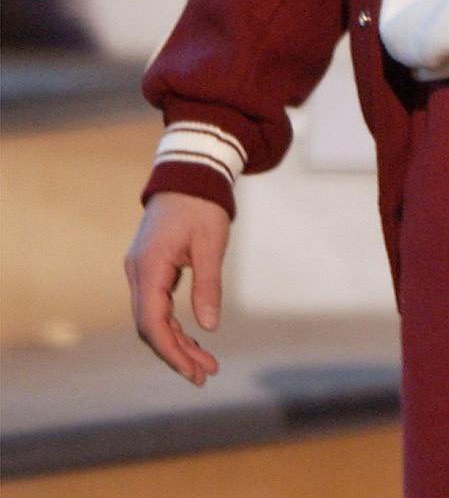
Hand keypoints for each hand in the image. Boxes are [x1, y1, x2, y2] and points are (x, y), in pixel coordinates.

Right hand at [125, 191, 229, 384]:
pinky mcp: (150, 269)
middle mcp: (138, 272)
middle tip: (206, 375)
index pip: (152, 322)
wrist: (188, 174)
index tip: (193, 371)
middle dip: (176, 353)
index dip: (171, 351)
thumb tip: (209, 327)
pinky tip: (194, 340)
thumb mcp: (210, 243)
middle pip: (150, 326)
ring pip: (153, 320)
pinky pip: (157, 307)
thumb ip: (208, 284)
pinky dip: (173, 326)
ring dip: (177, 343)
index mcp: (149, 266)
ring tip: (205, 365)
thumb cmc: (201, 205)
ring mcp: (141, 271)